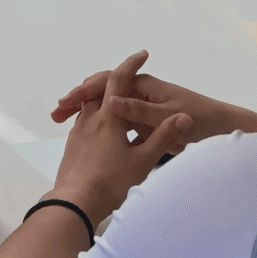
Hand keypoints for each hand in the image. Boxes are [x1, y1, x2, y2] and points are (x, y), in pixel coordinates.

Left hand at [49, 51, 191, 224]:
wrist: (74, 202)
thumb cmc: (111, 182)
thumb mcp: (143, 161)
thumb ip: (162, 136)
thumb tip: (184, 117)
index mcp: (108, 117)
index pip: (119, 80)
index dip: (131, 64)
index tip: (143, 54)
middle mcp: (90, 118)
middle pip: (99, 89)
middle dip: (115, 79)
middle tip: (129, 73)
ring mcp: (78, 132)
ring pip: (90, 105)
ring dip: (103, 98)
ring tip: (118, 101)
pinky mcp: (73, 146)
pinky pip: (84, 121)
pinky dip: (96, 116)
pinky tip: (104, 129)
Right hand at [51, 60, 256, 146]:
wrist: (225, 129)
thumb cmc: (201, 120)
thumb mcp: (170, 117)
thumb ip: (141, 112)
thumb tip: (111, 101)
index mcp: (144, 85)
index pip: (107, 82)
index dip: (84, 92)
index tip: (65, 103)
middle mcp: (140, 91)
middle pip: (102, 92)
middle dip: (79, 100)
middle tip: (57, 114)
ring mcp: (142, 105)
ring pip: (107, 106)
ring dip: (87, 112)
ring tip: (65, 123)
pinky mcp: (145, 120)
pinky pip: (117, 119)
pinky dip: (101, 124)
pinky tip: (89, 136)